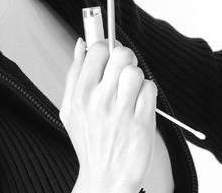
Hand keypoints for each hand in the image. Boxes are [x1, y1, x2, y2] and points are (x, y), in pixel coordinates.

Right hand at [60, 39, 156, 192]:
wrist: (106, 179)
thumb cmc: (90, 142)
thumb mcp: (70, 110)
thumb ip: (74, 73)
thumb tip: (80, 43)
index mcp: (80, 95)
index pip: (97, 50)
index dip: (107, 47)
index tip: (109, 56)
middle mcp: (99, 102)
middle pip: (121, 54)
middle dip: (126, 60)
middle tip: (123, 74)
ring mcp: (121, 112)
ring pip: (137, 71)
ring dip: (137, 79)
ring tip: (130, 93)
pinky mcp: (142, 122)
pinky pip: (151, 89)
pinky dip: (148, 94)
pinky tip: (139, 106)